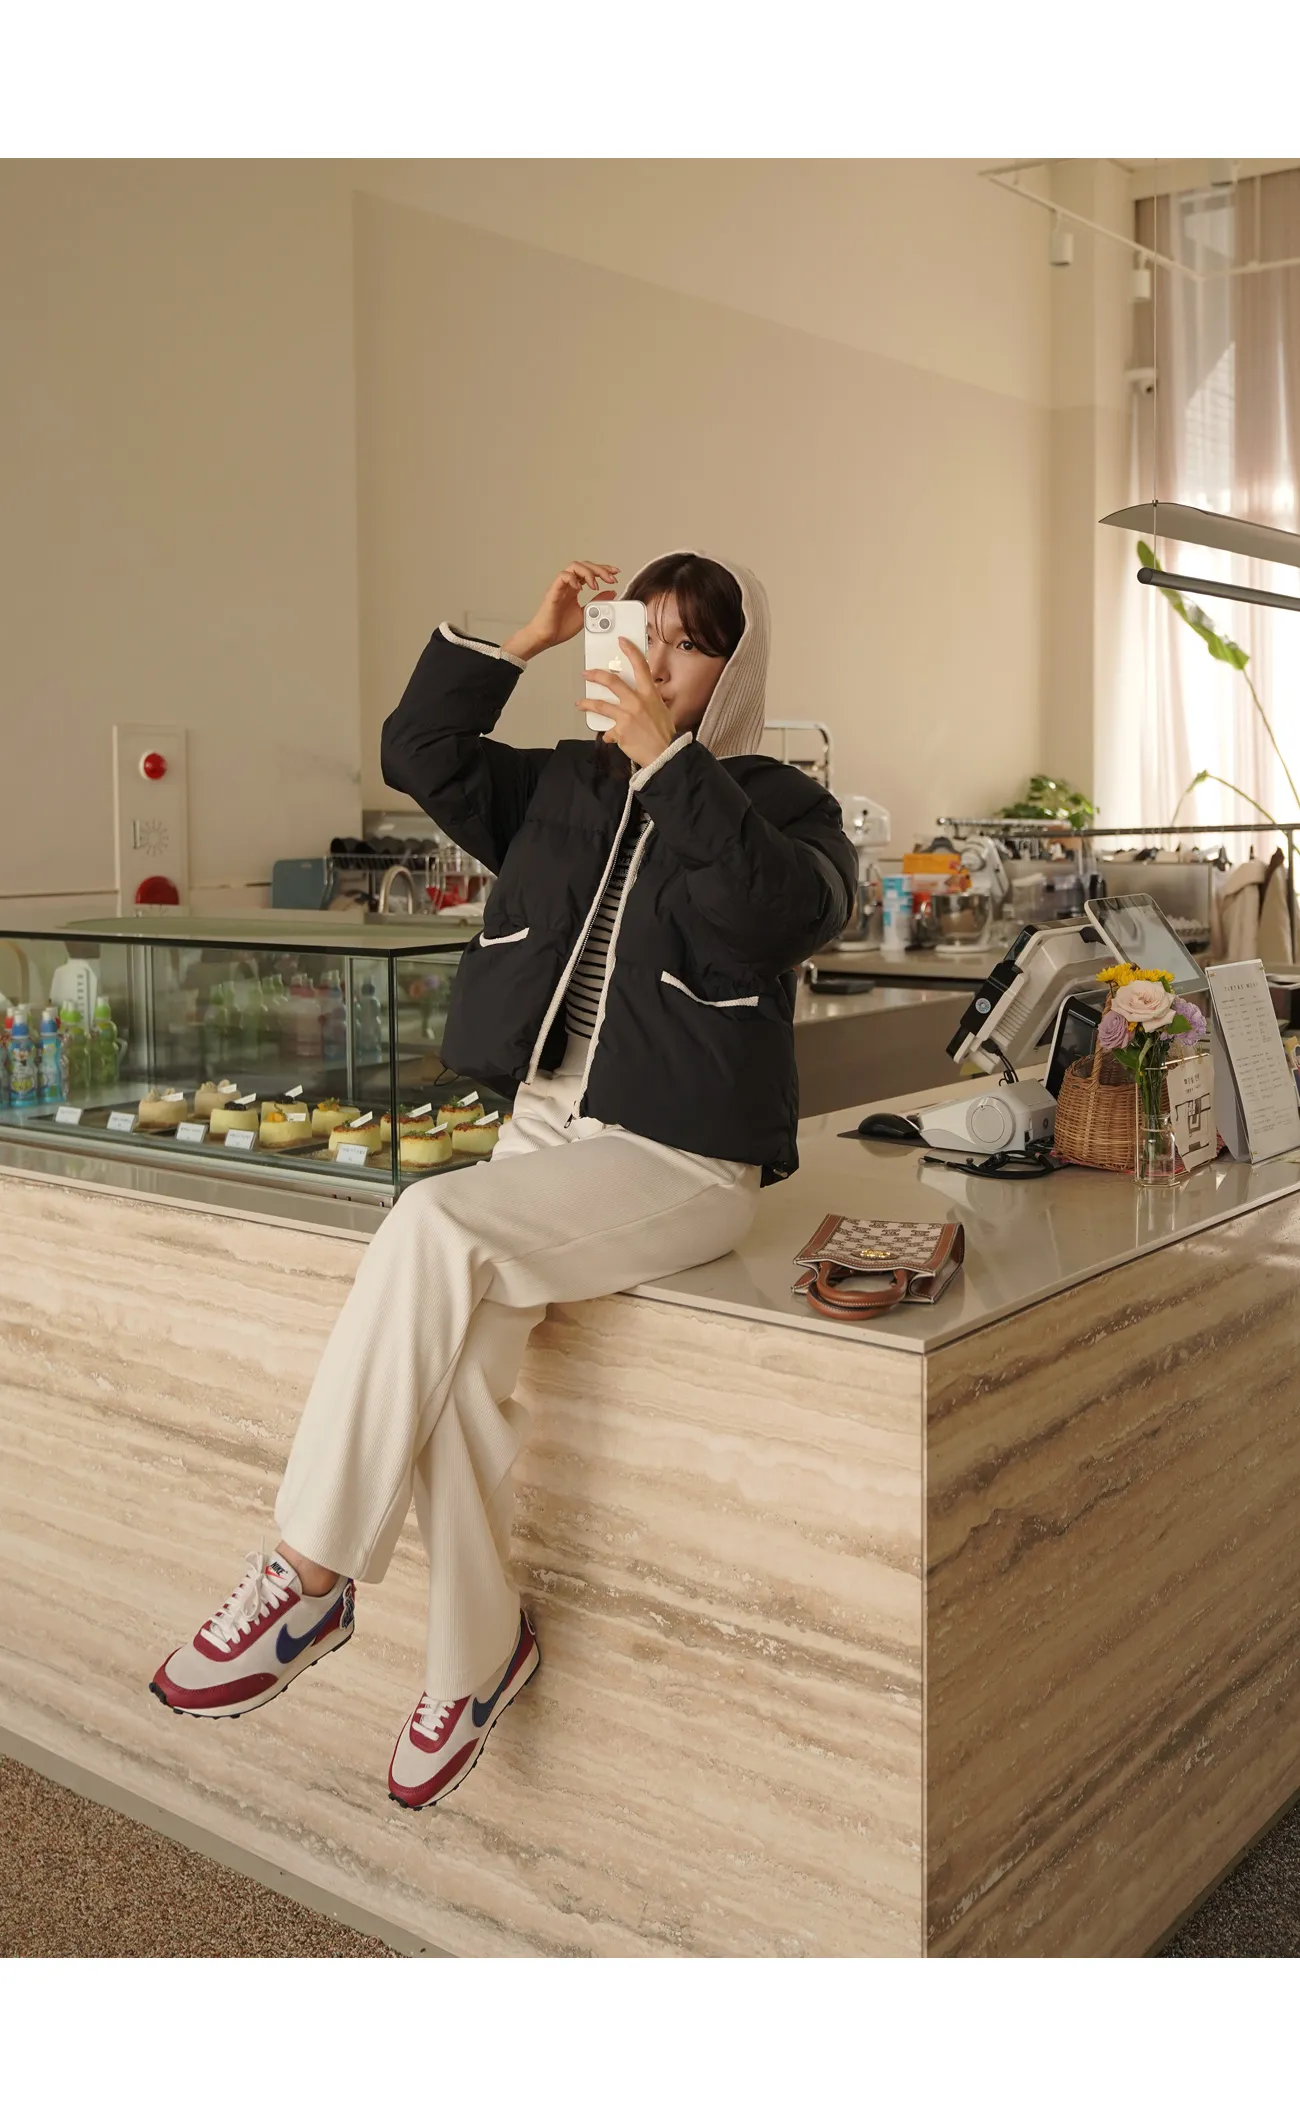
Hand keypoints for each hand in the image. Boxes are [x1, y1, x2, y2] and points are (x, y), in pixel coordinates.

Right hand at [502, 560, 618, 661]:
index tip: (615, 573)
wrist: (546, 638)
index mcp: (575, 589)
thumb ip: (598, 601)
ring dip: (588, 573)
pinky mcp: (553, 591)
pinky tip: (580, 587)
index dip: (603, 569)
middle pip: (584, 566)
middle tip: (611, 578)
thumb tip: (612, 592)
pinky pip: (562, 577)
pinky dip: (573, 579)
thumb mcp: (587, 613)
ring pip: (574, 567)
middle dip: (600, 569)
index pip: (590, 572)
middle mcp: (568, 585)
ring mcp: (560, 587)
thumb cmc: (560, 627)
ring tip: (595, 585)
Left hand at [577, 637, 679, 771]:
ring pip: (600, 705)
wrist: (665, 755)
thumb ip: (646, 701)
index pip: (640, 666)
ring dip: (587, 703)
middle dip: (596, 675)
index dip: (630, 651)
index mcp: (649, 694)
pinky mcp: (619, 732)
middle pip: (612, 681)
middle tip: (587, 674)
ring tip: (581, 704)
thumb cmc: (664, 734)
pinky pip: (608, 731)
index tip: (622, 642)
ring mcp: (626, 717)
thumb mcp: (660, 710)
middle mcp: (636, 702)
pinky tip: (608, 736)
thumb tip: (634, 699)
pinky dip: (608, 734)